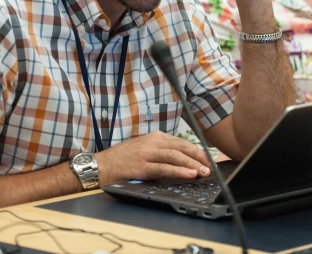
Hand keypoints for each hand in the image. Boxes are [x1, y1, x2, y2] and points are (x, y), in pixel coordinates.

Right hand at [94, 131, 210, 185]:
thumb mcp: (143, 149)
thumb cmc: (121, 159)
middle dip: (199, 156)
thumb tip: (181, 160)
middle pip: (182, 147)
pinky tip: (190, 174)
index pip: (181, 142)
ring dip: (193, 164)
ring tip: (205, 172)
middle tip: (211, 165)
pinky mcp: (142, 166)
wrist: (100, 165)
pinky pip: (165, 168)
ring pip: (176, 156)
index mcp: (155, 137)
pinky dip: (180, 171)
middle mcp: (153, 142)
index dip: (197, 150)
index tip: (208, 158)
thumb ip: (160, 152)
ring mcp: (147, 153)